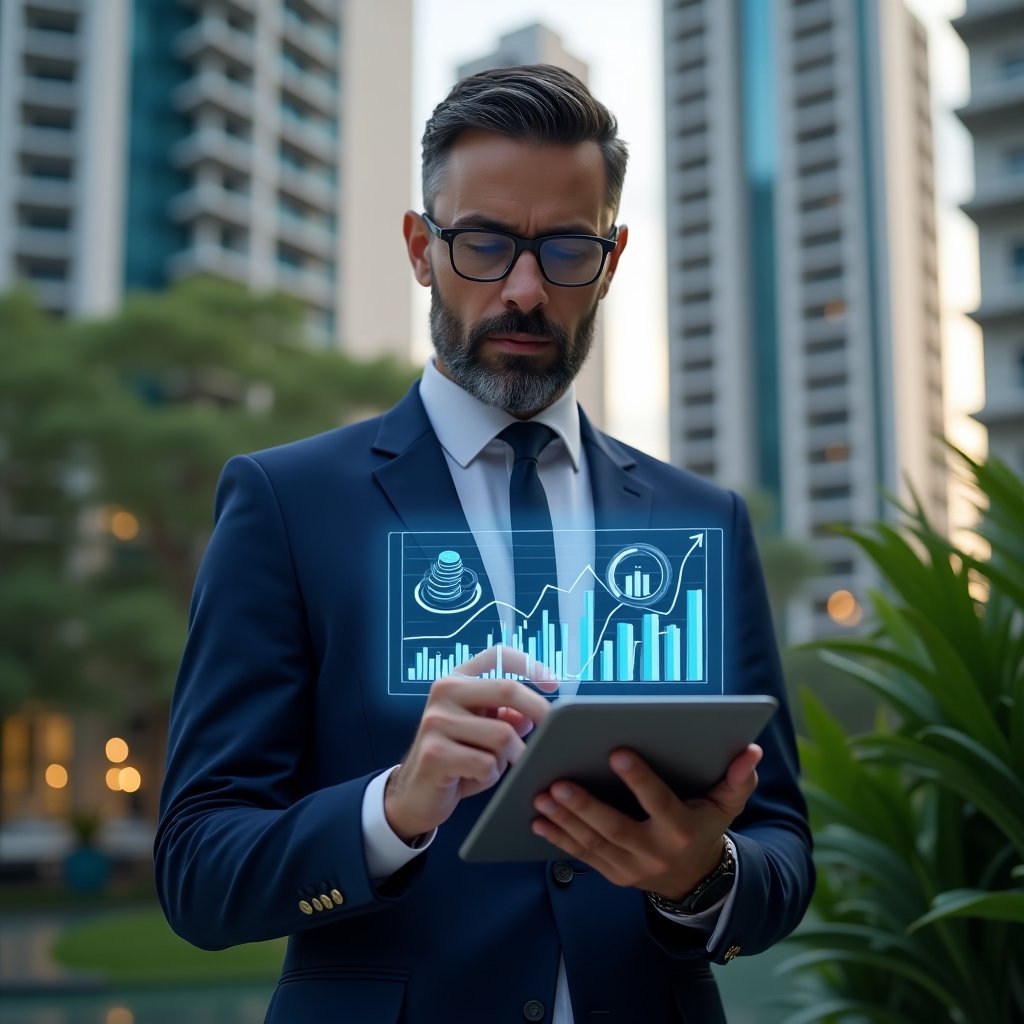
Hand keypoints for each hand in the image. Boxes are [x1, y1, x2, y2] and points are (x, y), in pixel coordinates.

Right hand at [385, 646, 557, 842]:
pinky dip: (490, 777)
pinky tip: (475, 779)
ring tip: (495, 766)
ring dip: (510, 757)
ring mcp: (436, 721)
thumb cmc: (456, 758)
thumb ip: (506, 718)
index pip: (497, 655)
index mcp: (456, 680)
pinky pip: (486, 764)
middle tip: (554, 733)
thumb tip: (532, 716)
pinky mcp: (435, 753)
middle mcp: (443, 692)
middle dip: (539, 712)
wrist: (415, 794)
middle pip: (508, 690)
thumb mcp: (482, 732)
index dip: (530, 664)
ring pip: (502, 735)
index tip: (553, 683)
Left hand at [531, 744, 761, 899]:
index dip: (639, 779)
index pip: (659, 802)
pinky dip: (559, 840)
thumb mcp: (727, 805)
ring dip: (565, 821)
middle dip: (585, 806)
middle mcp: (656, 852)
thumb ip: (738, 778)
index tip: (616, 751)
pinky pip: (583, 857)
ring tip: (541, 797)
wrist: (698, 880)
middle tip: (558, 782)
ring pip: (593, 844)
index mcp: (682, 830)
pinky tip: (538, 822)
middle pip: (615, 829)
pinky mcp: (614, 874)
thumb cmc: (707, 826)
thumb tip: (751, 750)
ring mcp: (632, 868)